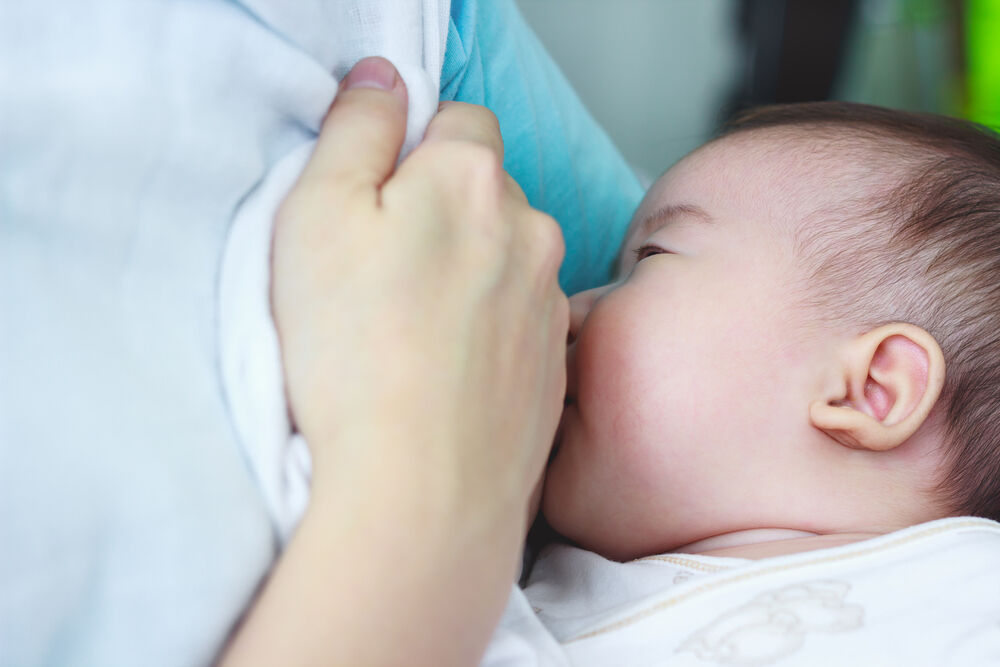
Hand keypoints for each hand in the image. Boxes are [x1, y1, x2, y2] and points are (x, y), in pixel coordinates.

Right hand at [272, 57, 567, 522]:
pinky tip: (445, 372)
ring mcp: (550, 301)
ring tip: (411, 333)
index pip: (459, 119)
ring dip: (471, 274)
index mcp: (472, 178)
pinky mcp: (555, 365)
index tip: (376, 199)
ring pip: (509, 258)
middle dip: (444, 212)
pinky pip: (521, 322)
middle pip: (488, 191)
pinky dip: (490, 332)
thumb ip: (356, 130)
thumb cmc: (354, 354)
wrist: (421, 489)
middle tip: (381, 274)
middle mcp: (531, 228)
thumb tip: (385, 79)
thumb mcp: (316, 216)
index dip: (413, 150)